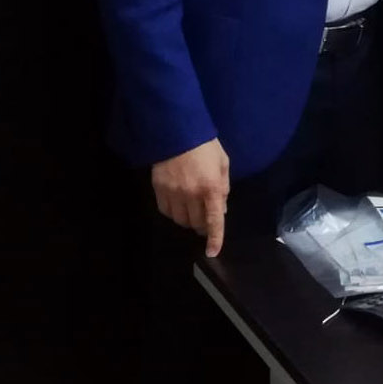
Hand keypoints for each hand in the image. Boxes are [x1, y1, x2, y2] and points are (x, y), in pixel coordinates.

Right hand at [152, 138, 229, 256]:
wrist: (176, 132)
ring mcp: (173, 194)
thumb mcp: (223, 163)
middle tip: (206, 218)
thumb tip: (221, 209)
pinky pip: (166, 212)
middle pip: (196, 223)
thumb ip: (223, 187)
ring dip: (189, 220)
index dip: (214, 238)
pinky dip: (174, 213)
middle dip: (203, 225)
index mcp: (211, 187)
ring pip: (180, 220)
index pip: (214, 220)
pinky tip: (178, 205)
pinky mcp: (159, 190)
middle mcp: (191, 195)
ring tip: (193, 210)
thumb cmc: (205, 146)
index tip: (212, 252)